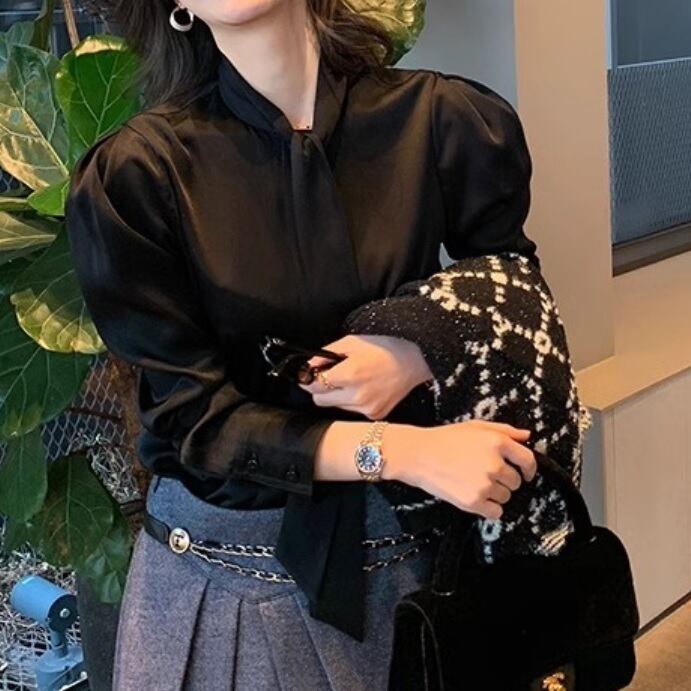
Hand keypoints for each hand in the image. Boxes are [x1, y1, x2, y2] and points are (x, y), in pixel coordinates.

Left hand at [297, 334, 432, 418]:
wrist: (415, 362)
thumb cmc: (384, 349)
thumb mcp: (353, 342)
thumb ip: (327, 353)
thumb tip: (309, 365)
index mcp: (350, 374)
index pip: (314, 386)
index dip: (309, 379)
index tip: (309, 376)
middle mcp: (357, 395)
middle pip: (320, 401)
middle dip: (320, 389)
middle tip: (329, 377)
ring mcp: (366, 408)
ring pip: (335, 406)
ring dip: (336, 396)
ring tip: (353, 381)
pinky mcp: (374, 415)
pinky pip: (351, 411)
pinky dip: (352, 401)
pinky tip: (365, 389)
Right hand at [397, 420, 536, 519]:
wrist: (418, 455)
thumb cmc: (444, 439)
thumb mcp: (475, 427)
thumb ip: (504, 430)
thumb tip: (527, 436)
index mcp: (497, 442)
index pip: (528, 460)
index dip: (529, 469)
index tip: (526, 474)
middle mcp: (495, 463)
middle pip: (516, 482)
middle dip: (505, 480)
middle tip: (486, 474)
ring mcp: (485, 484)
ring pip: (506, 497)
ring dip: (495, 494)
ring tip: (475, 483)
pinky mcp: (474, 501)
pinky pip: (495, 512)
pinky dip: (489, 508)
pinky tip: (476, 497)